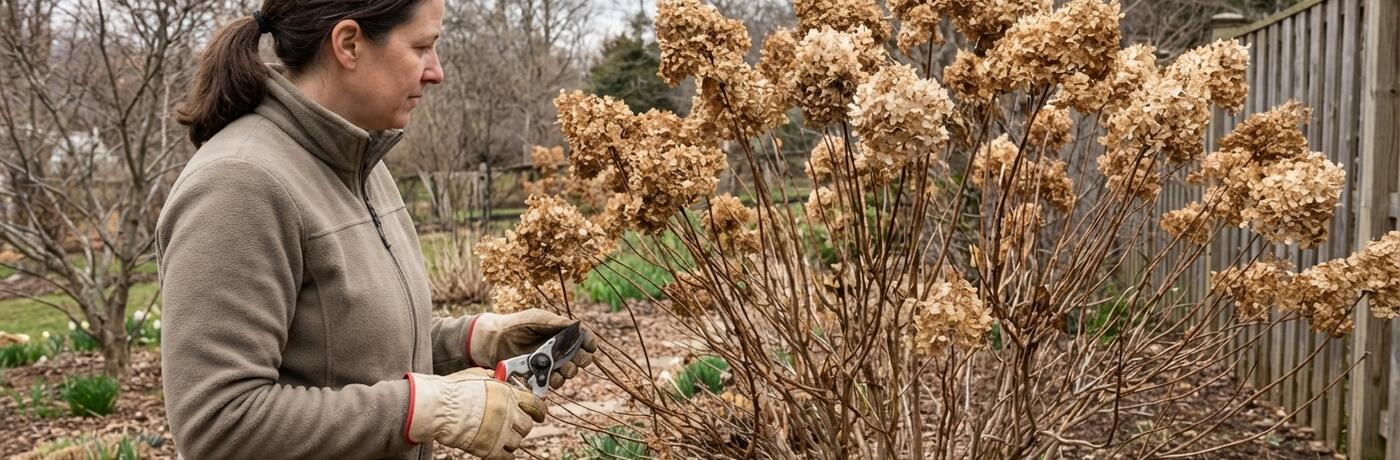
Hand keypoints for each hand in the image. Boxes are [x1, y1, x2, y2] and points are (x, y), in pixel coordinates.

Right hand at [404, 368, 545, 458]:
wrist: (438, 409)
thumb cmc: (453, 390)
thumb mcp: (476, 375)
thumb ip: (491, 378)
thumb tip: (497, 376)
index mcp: (507, 393)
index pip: (536, 404)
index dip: (539, 410)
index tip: (540, 414)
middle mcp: (508, 412)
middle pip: (527, 425)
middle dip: (520, 426)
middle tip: (511, 425)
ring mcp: (500, 432)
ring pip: (517, 442)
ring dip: (510, 440)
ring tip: (498, 436)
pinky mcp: (490, 449)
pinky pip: (508, 457)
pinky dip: (504, 455)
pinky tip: (497, 449)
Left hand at [468, 309, 597, 388]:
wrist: (495, 340)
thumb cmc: (517, 325)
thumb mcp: (537, 318)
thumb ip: (556, 322)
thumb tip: (578, 325)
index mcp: (562, 333)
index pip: (584, 338)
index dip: (589, 343)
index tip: (589, 346)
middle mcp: (560, 349)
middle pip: (582, 358)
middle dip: (582, 359)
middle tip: (575, 359)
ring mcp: (551, 363)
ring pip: (570, 372)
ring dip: (569, 371)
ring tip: (561, 369)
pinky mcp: (541, 375)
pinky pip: (555, 382)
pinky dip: (556, 381)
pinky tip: (550, 377)